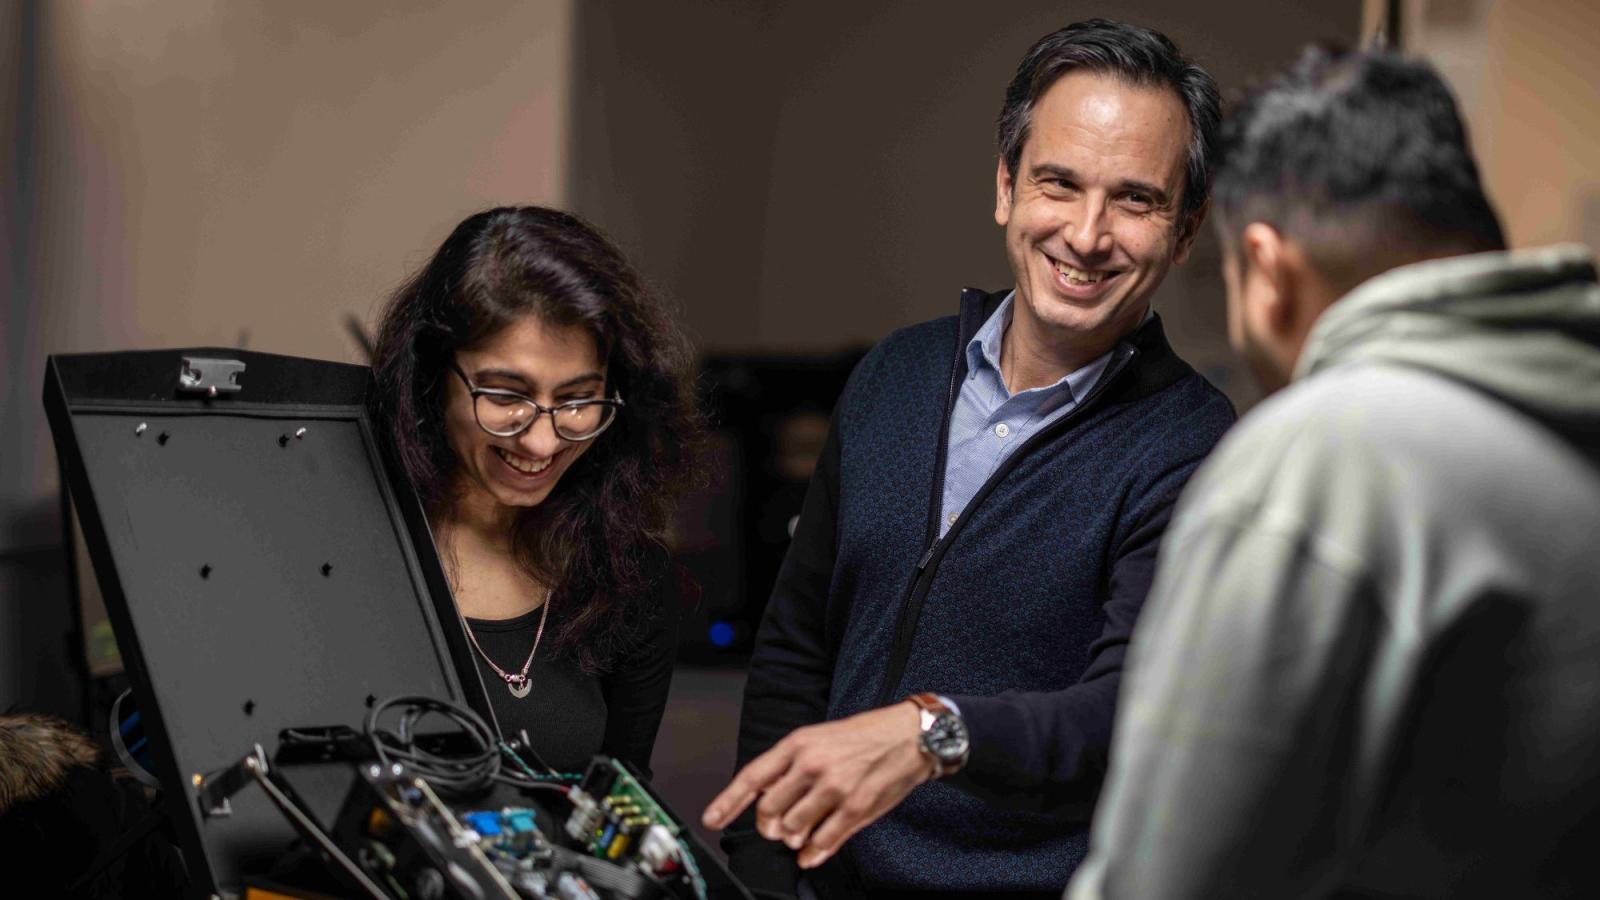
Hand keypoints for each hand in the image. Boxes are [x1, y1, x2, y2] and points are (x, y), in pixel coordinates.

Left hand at [702, 702, 935, 868]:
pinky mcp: (856, 808)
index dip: (728, 802)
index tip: (712, 820)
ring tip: (801, 834)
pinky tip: (811, 853)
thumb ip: (791, 765)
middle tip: (776, 828)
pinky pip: (822, 842)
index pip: (753, 776)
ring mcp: (834, 787)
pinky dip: (811, 854)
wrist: (910, 735)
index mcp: (799, 744)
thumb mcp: (820, 737)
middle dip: (768, 826)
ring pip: (793, 829)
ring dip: (792, 838)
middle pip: (769, 809)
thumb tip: (764, 794)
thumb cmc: (864, 736)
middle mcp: (812, 765)